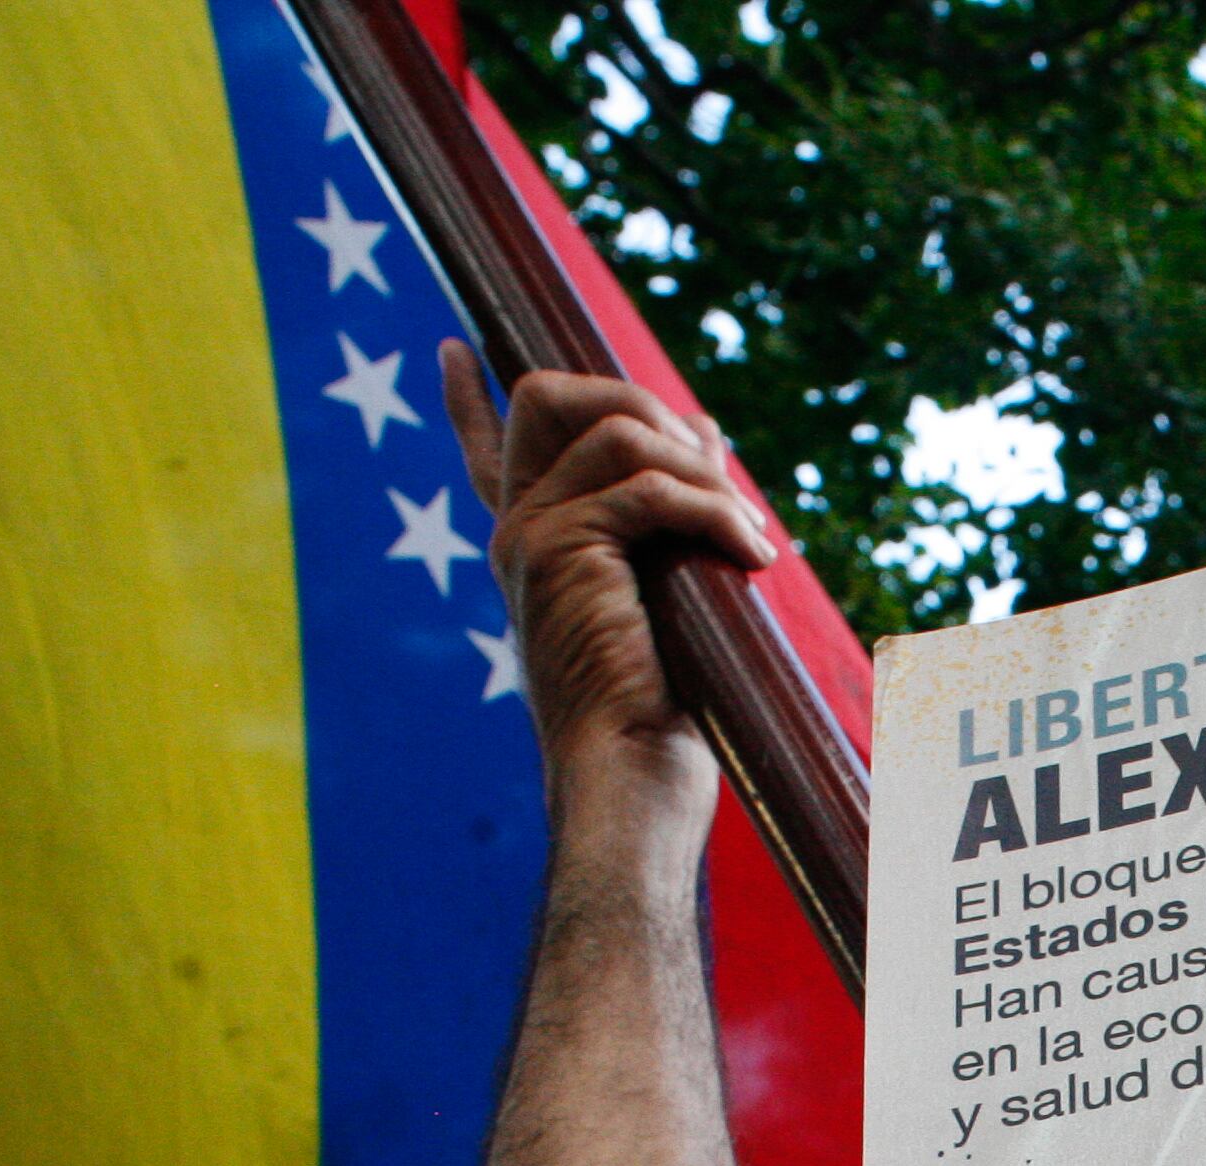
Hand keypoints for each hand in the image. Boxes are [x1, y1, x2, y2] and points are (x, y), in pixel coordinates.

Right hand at [441, 343, 775, 782]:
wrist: (635, 773)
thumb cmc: (663, 705)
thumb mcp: (670, 584)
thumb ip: (671, 507)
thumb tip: (703, 424)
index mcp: (533, 544)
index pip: (486, 452)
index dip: (468, 401)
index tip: (453, 352)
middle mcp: (517, 530)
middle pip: (554, 395)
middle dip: (648, 406)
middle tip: (719, 477)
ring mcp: (529, 534)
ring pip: (618, 430)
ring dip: (704, 471)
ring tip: (751, 536)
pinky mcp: (559, 549)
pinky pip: (651, 489)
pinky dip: (714, 513)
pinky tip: (750, 557)